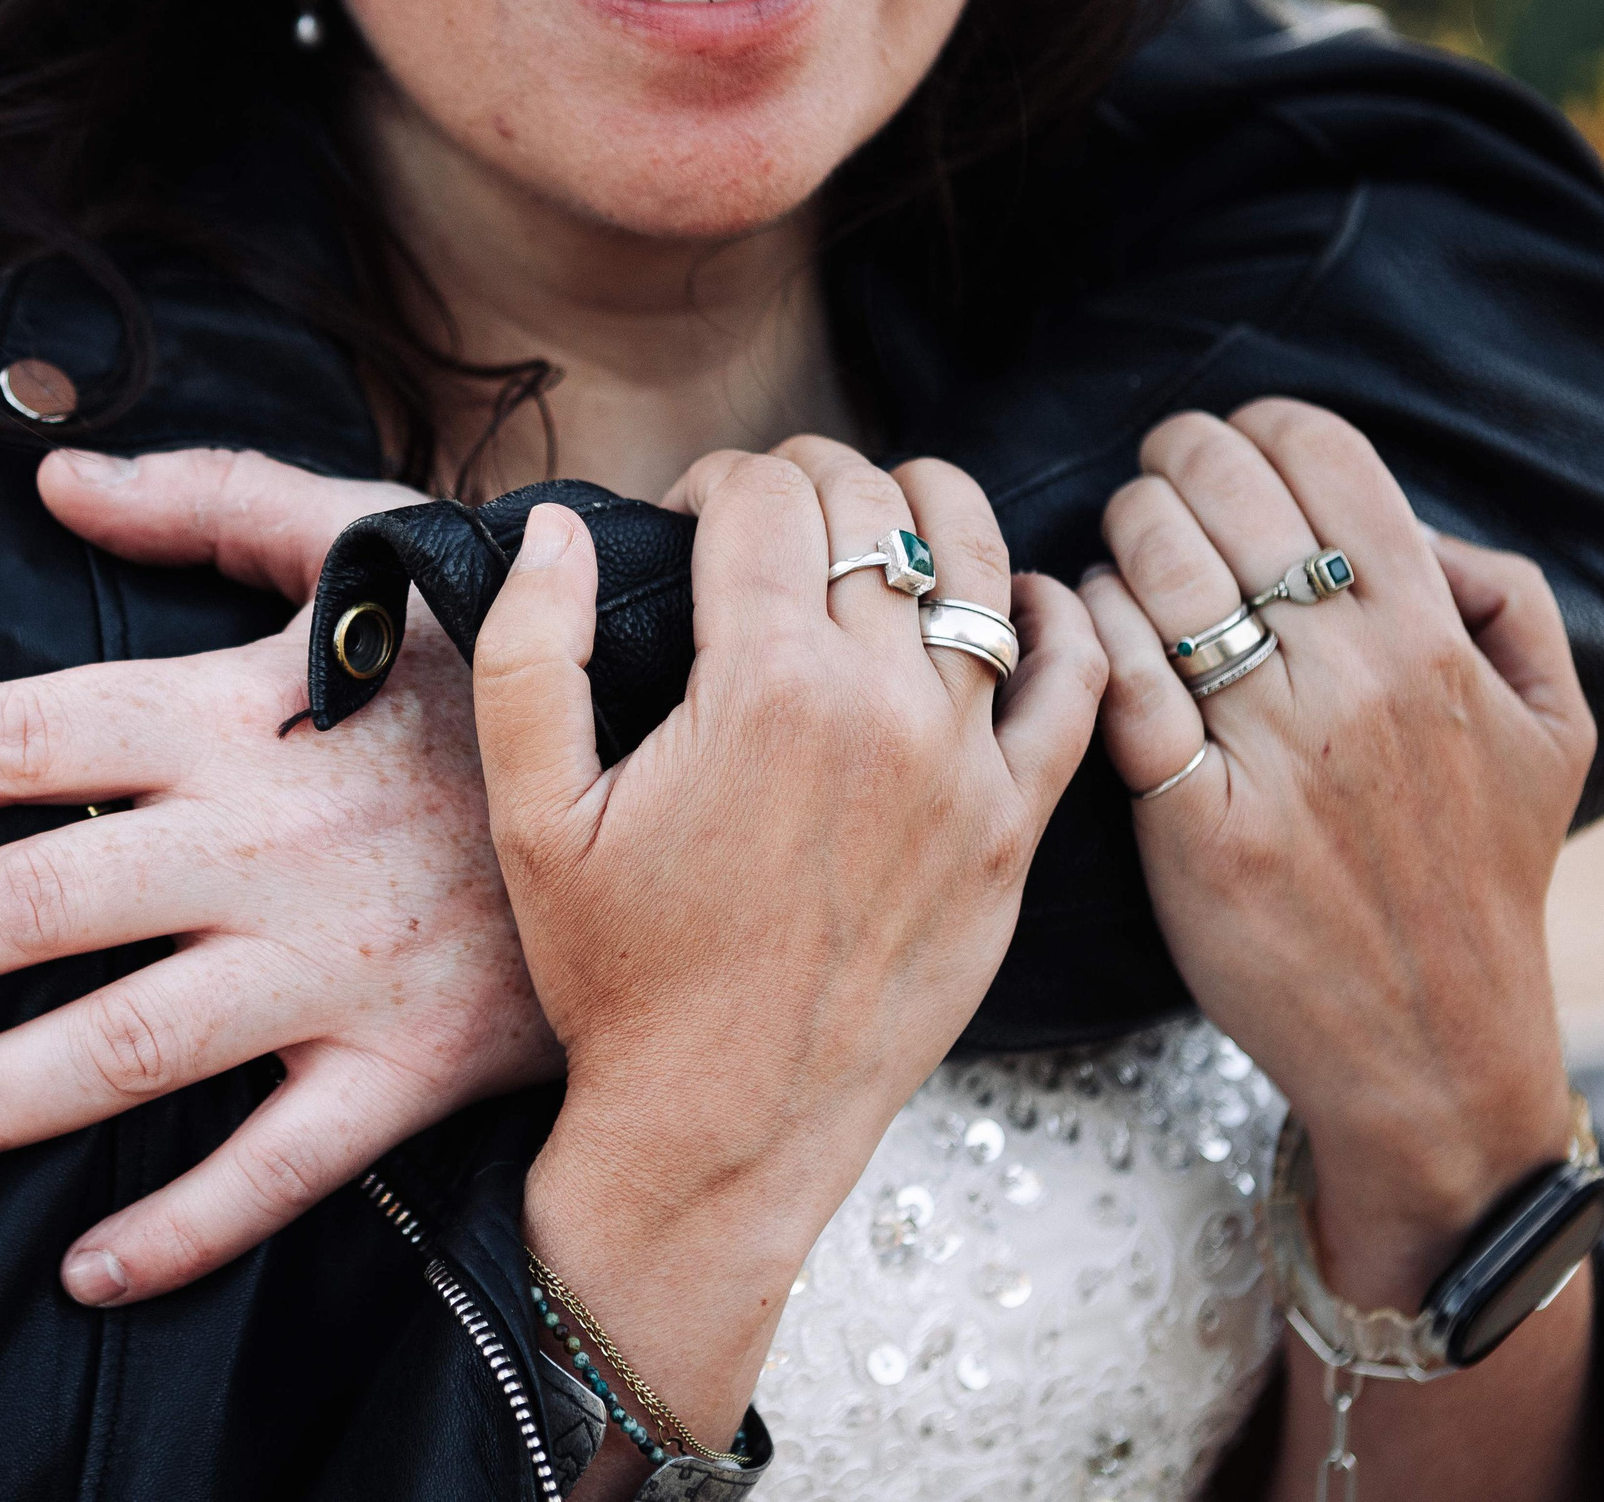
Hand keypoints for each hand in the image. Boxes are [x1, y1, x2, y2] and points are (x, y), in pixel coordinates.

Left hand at [0, 449, 557, 1304]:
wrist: (683, 756)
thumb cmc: (498, 645)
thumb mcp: (369, 535)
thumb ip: (210, 497)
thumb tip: (56, 476)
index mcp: (244, 711)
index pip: (28, 736)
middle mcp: (269, 844)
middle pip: (39, 901)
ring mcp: (338, 967)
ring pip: (126, 1048)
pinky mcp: (409, 1065)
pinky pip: (280, 1168)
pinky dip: (183, 1230)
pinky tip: (83, 1269)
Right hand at [476, 439, 1104, 1470]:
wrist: (724, 1124)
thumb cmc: (618, 975)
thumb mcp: (530, 814)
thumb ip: (528, 650)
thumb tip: (557, 527)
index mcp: (764, 686)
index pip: (763, 494)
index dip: (711, 481)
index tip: (684, 519)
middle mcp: (884, 705)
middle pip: (868, 506)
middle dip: (805, 481)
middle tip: (762, 523)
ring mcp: (965, 765)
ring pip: (976, 560)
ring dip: (921, 513)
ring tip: (872, 535)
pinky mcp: (1013, 825)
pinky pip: (1076, 680)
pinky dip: (1054, 614)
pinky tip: (1012, 599)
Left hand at [1081, 400, 1593, 1309]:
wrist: (1432, 1043)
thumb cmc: (1478, 875)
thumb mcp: (1552, 726)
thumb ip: (1508, 603)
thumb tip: (1421, 529)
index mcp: (1434, 639)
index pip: (1327, 460)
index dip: (1259, 428)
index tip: (1230, 442)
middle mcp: (1354, 681)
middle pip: (1226, 500)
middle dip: (1174, 463)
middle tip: (1157, 476)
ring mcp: (1272, 751)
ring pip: (1163, 579)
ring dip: (1125, 536)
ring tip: (1123, 545)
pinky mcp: (1194, 820)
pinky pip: (1120, 686)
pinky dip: (1086, 632)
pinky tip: (1079, 619)